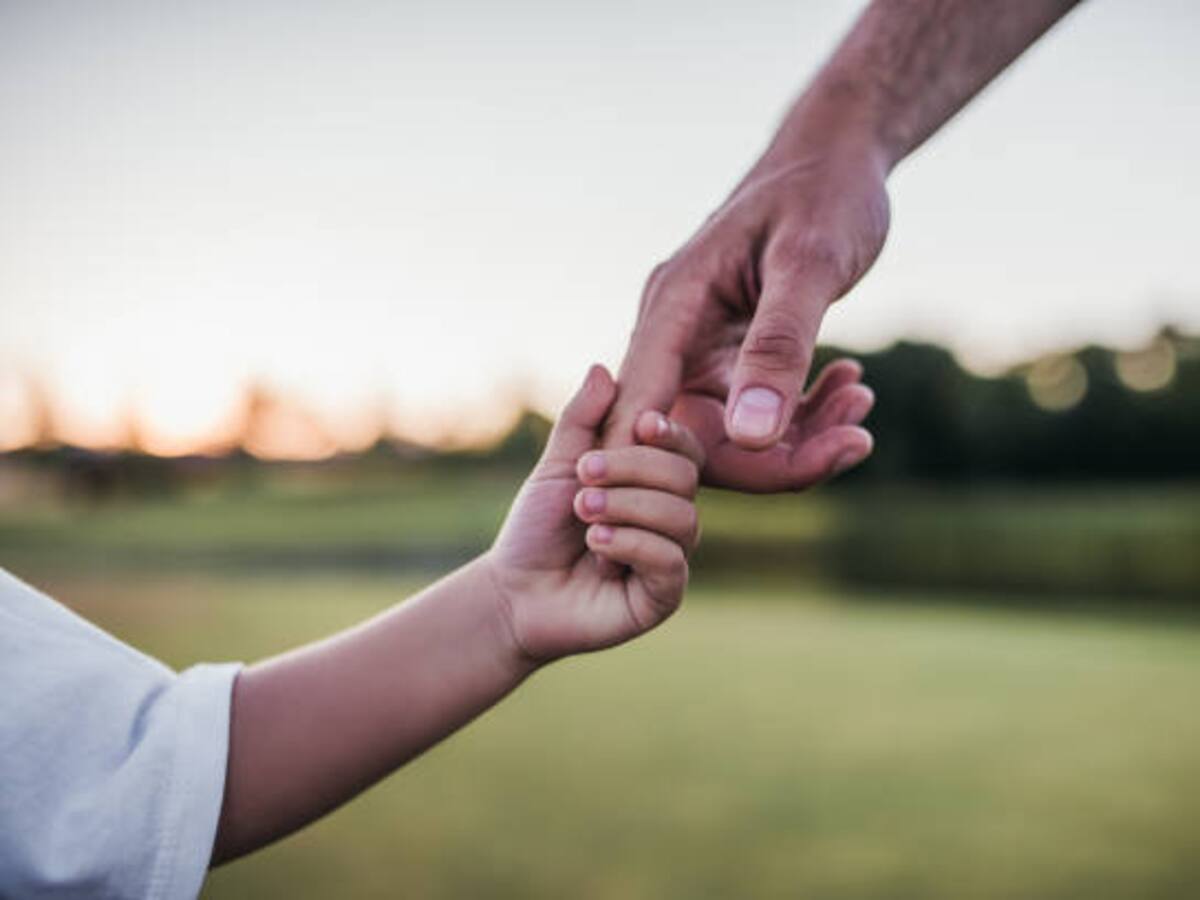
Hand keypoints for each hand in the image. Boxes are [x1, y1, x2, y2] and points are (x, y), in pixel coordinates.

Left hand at [486, 364, 703, 664]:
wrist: (514, 592)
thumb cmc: (537, 528)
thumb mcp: (557, 466)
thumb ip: (581, 421)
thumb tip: (601, 368)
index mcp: (652, 483)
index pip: (685, 448)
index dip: (670, 433)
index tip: (640, 424)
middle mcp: (670, 517)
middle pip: (685, 477)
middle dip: (632, 469)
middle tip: (584, 477)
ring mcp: (670, 557)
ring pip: (681, 517)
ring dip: (626, 507)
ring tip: (584, 513)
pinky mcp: (663, 596)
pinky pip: (669, 560)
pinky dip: (630, 544)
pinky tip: (595, 546)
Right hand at [607, 139, 889, 491]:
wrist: (838, 155)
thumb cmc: (823, 193)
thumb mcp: (810, 264)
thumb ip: (778, 347)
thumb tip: (752, 435)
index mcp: (672, 308)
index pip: (644, 411)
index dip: (668, 466)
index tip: (753, 485)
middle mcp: (673, 334)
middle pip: (691, 437)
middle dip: (771, 458)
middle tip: (855, 441)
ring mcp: (699, 347)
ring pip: (729, 433)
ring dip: (798, 438)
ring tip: (862, 405)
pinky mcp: (730, 354)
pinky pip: (754, 411)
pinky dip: (804, 415)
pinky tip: (852, 386)